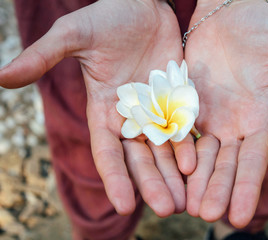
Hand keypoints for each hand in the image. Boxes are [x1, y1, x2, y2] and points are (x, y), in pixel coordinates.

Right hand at [0, 0, 194, 216]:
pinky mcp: (178, 100)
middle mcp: (131, 116)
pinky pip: (184, 128)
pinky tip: (196, 165)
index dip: (115, 178)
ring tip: (185, 200)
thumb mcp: (74, 35)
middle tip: (167, 209)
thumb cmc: (108, 17)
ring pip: (165, 150)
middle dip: (152, 183)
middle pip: (141, 158)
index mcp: (105, 111)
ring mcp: (157, 110)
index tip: (125, 206)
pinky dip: (189, 146)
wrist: (144, 4)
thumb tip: (0, 77)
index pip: (108, 152)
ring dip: (174, 175)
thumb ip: (44, 57)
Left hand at [185, 0, 267, 226]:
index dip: (247, 187)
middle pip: (225, 164)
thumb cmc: (267, 26)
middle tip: (207, 216)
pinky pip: (180, 131)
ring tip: (187, 206)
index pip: (253, 160)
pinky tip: (170, 172)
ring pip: (201, 155)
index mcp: (259, 118)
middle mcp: (233, 123)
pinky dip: (175, 152)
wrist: (228, 11)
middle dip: (217, 190)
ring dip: (196, 180)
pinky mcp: (187, 103)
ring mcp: (209, 115)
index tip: (240, 217)